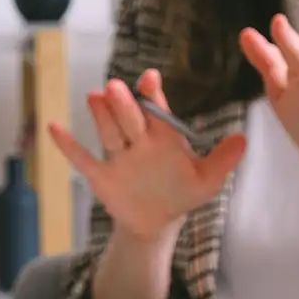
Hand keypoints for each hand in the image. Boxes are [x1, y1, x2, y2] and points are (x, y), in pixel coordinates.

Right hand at [49, 69, 246, 241]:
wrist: (158, 220)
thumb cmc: (182, 193)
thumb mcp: (207, 180)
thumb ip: (222, 160)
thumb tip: (244, 141)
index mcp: (163, 135)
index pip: (156, 110)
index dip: (152, 95)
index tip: (149, 79)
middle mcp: (138, 140)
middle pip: (129, 118)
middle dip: (124, 104)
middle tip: (118, 88)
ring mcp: (118, 157)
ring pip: (108, 133)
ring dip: (101, 116)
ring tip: (95, 97)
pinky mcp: (101, 176)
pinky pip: (82, 159)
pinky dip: (68, 146)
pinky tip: (53, 128)